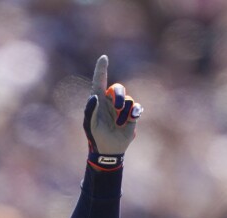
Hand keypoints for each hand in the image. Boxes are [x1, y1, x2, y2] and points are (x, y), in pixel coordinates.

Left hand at [83, 55, 142, 170]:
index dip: (101, 69)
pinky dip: (134, 112)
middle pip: (117, 88)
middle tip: (117, 107)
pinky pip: (136, 107)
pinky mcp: (131, 115)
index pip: (99, 81)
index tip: (103, 58)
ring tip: (119, 124)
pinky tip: (131, 119)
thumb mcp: (90, 125)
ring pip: (128, 99)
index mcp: (98, 100)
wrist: (109, 150)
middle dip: (118, 95)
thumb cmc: (96, 136)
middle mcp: (110, 101)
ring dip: (124, 112)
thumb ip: (90, 110)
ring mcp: (121, 108)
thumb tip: (95, 97)